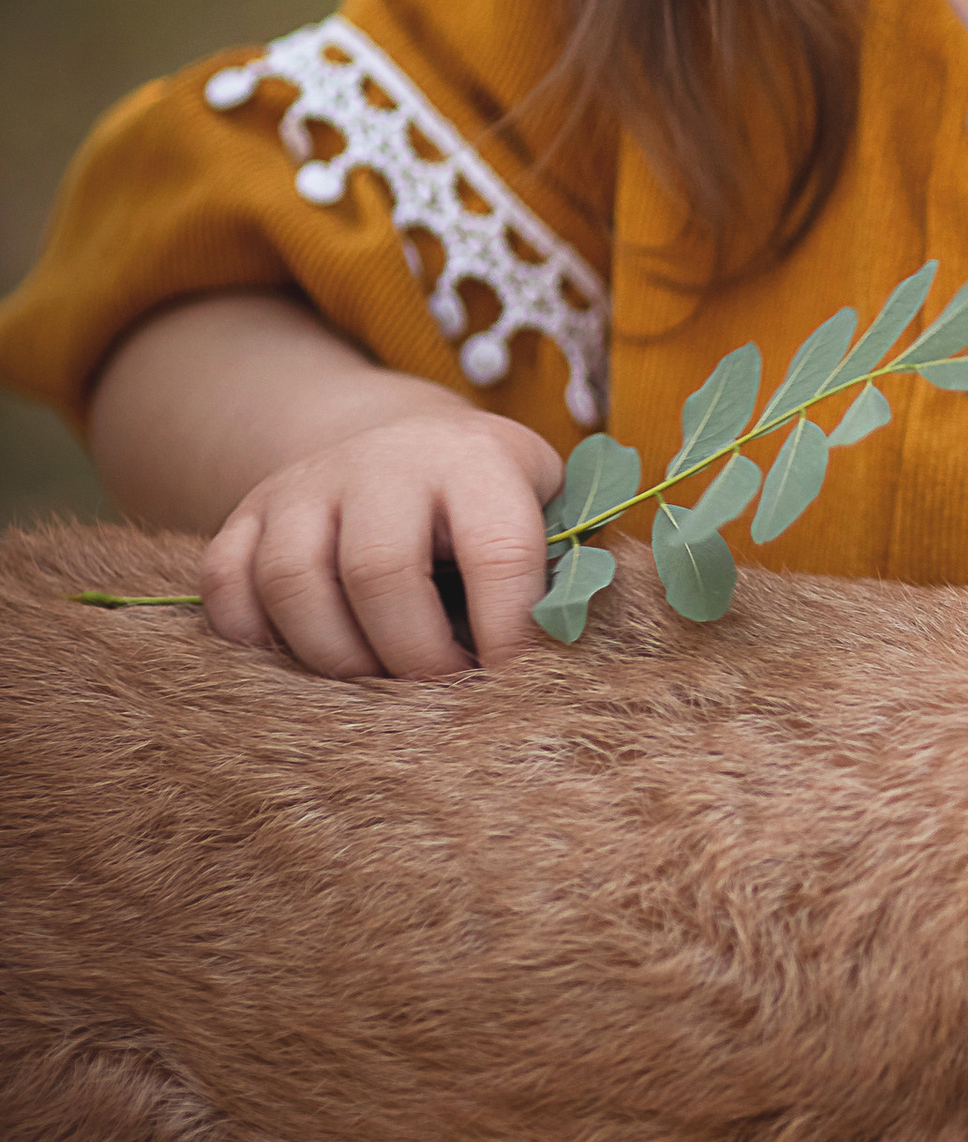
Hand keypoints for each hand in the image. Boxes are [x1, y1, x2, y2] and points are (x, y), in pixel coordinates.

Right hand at [200, 400, 561, 680]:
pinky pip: (227, 586)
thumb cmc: (490, 504)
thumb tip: (565, 647)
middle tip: (443, 695)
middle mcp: (383, 461)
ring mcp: (303, 486)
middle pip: (380, 571)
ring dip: (336, 659)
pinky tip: (304, 665)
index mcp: (475, 459)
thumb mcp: (545, 510)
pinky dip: (255, 640)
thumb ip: (562, 572)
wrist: (402, 446)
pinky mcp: (247, 516)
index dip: (510, 631)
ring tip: (378, 688)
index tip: (514, 683)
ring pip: (292, 581)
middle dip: (415, 657)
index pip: (498, 550)